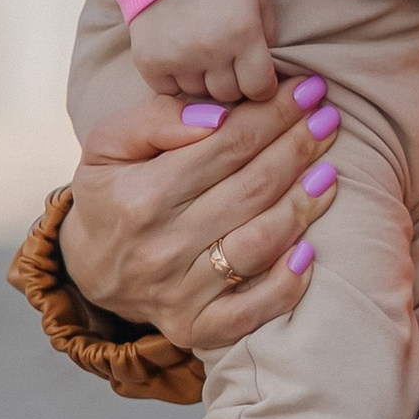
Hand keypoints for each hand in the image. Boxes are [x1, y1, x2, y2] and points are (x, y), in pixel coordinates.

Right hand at [58, 78, 339, 352]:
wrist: (89, 268)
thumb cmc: (111, 195)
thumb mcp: (109, 144)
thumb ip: (155, 119)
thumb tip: (218, 116)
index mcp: (140, 196)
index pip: (226, 146)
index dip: (272, 115)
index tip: (308, 90)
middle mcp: (162, 247)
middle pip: (252, 189)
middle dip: (298, 148)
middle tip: (329, 119)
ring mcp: (180, 292)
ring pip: (261, 243)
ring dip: (304, 205)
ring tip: (330, 172)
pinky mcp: (196, 327)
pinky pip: (252, 311)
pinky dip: (287, 284)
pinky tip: (311, 250)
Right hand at [127, 0, 280, 104]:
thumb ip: (269, 34)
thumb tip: (268, 71)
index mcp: (243, 33)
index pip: (260, 88)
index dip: (262, 86)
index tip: (256, 77)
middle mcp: (211, 50)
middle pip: (229, 95)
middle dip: (233, 81)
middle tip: (226, 61)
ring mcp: (178, 58)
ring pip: (198, 95)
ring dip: (203, 80)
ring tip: (200, 55)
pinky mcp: (149, 61)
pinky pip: (168, 91)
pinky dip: (174, 80)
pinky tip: (178, 58)